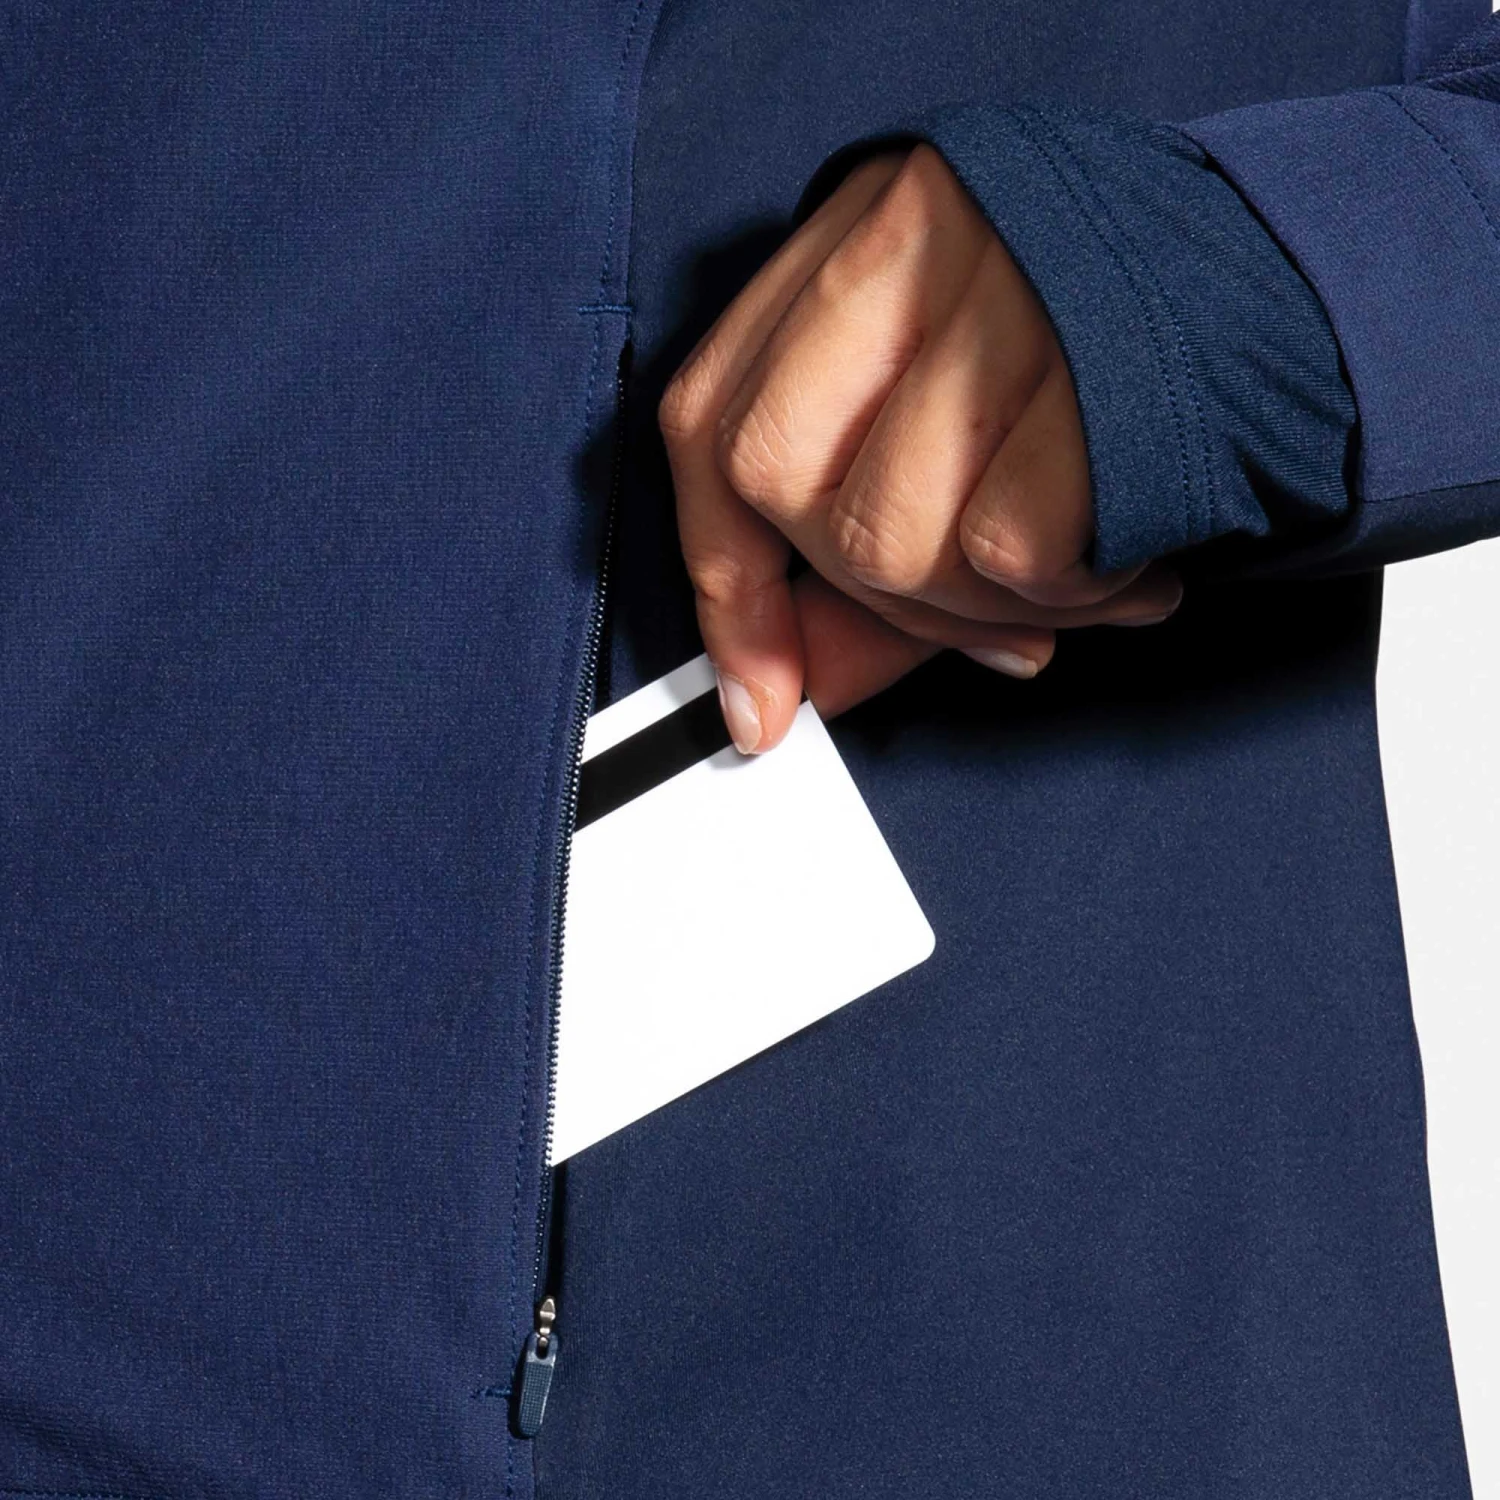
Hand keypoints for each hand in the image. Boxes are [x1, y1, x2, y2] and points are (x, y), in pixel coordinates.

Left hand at [658, 144, 1182, 752]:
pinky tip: (1128, 568)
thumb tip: (791, 688)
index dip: (726, 586)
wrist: (1317, 293)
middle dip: (879, 601)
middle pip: (784, 484)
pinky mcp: (1096, 355)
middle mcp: (913, 236)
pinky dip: (1066, 596)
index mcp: (861, 236)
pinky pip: (1008, 547)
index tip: (759, 704)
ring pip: (889, 531)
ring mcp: (1001, 283)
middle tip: (985, 624)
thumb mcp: (969, 433)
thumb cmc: (1123, 373)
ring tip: (1076, 581)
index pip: (713, 421)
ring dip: (984, 612)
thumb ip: (867, 562)